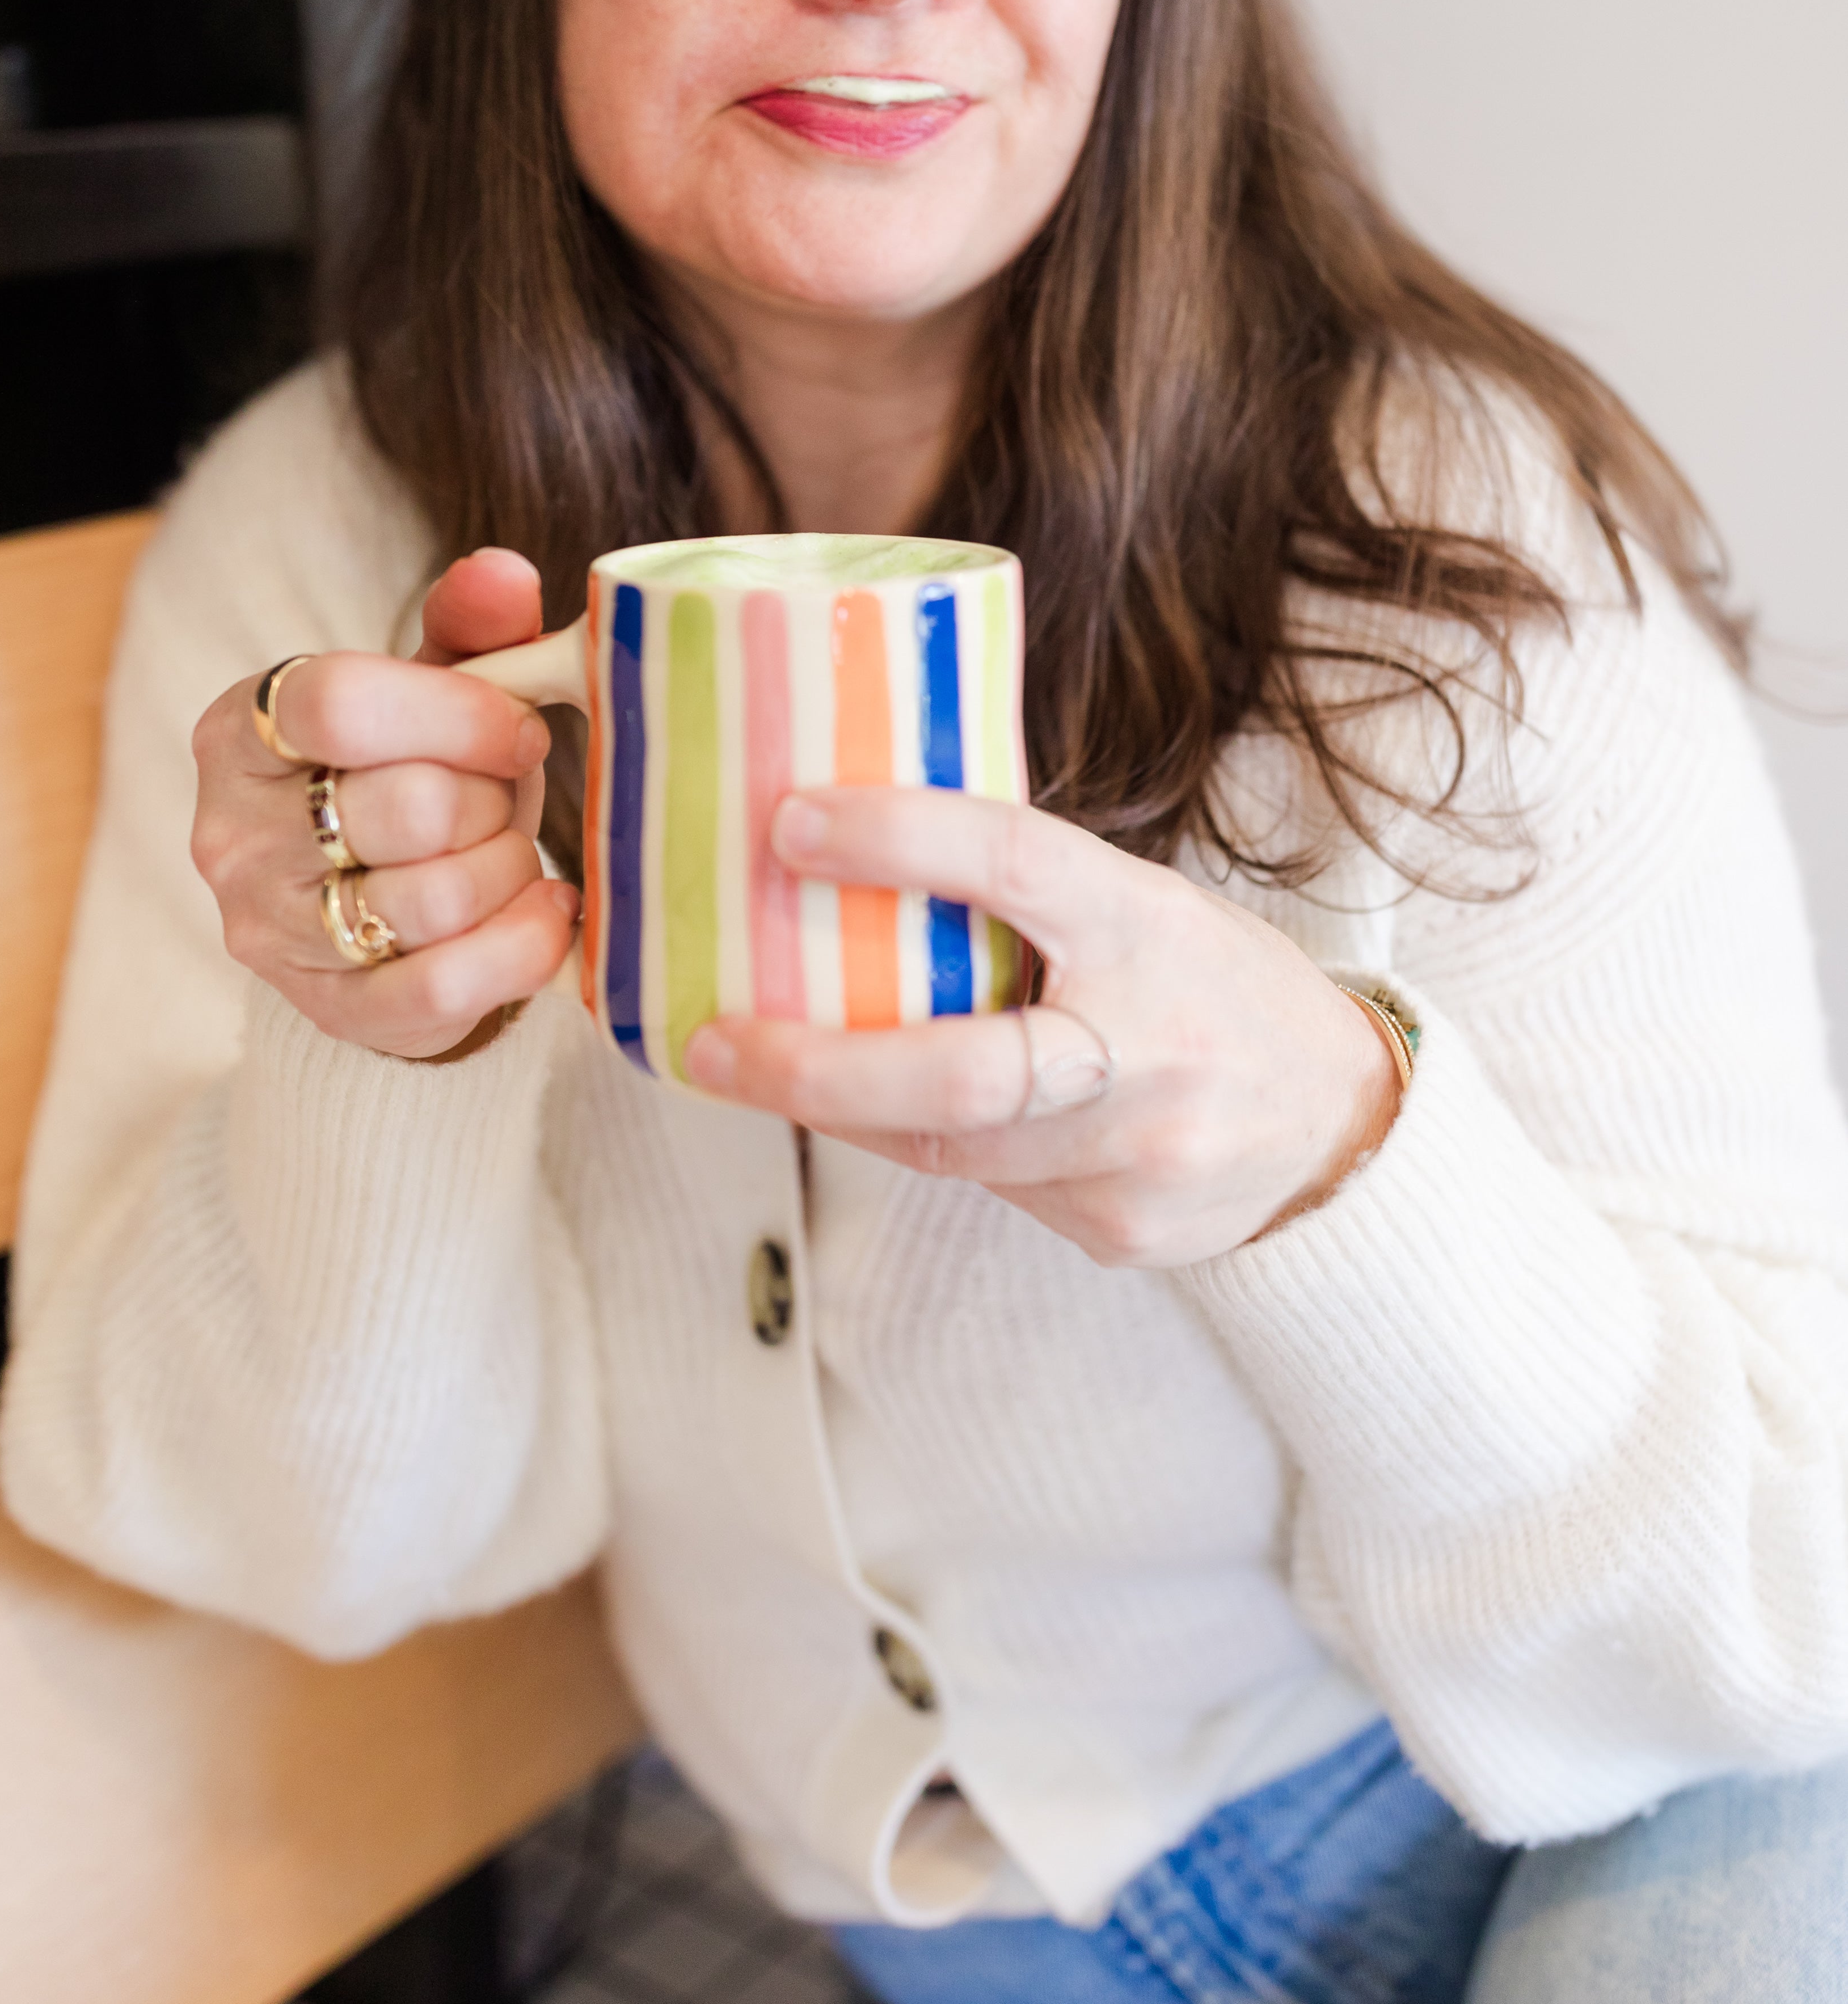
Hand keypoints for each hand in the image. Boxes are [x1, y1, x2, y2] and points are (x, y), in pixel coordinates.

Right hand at [191, 550, 580, 1059]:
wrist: (377, 900)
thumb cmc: (412, 769)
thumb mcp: (433, 689)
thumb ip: (470, 625)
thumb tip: (505, 574)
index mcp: (243, 729)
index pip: (339, 703)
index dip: (458, 713)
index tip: (519, 730)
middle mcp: (234, 835)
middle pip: (407, 806)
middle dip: (493, 797)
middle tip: (507, 796)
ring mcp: (273, 933)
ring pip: (434, 898)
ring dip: (510, 868)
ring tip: (514, 851)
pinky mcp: (332, 1011)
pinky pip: (445, 988)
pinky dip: (521, 947)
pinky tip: (546, 913)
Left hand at [683, 789, 1398, 1265]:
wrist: (1343, 1122)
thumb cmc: (1211, 986)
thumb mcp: (1141, 904)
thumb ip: (1026, 894)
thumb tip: (853, 847)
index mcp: (1147, 926)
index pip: (1015, 863)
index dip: (899, 839)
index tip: (792, 824)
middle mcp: (1150, 1048)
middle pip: (964, 1074)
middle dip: (820, 1068)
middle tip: (714, 1044)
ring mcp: (1139, 1156)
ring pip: (954, 1149)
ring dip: (845, 1110)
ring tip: (755, 1069)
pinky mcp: (1122, 1233)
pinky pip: (991, 1191)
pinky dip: (931, 1149)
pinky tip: (892, 1116)